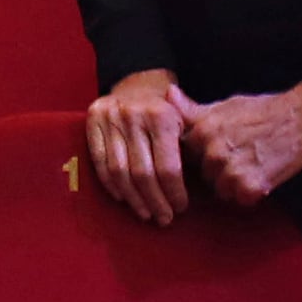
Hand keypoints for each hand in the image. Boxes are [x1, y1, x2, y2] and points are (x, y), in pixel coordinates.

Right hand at [82, 69, 198, 225]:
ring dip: (134, 199)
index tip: (180, 207)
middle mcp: (134, 116)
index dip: (174, 192)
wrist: (135, 82)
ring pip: (119, 172)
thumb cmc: (166, 109)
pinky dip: (111, 185)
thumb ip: (194, 142)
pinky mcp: (92, 122)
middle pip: (142, 173)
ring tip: (146, 213)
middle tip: (164, 218)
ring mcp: (110, 119)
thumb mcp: (186, 117)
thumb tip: (208, 173)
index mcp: (162, 115)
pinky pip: (99, 162)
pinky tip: (124, 198)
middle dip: (155, 201)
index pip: (168, 167)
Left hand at [184, 83, 301, 204]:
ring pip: (220, 190)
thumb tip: (168, 95)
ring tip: (252, 165)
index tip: (218, 150)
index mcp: (202, 131)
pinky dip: (251, 193)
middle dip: (218, 171)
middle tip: (240, 156)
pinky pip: (240, 200)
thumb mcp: (224, 105)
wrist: (301, 118)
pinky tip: (262, 175)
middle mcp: (212, 152)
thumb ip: (192, 109)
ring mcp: (230, 171)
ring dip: (233, 184)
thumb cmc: (263, 110)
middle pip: (203, 175)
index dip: (202, 156)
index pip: (186, 156)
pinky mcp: (249, 187)